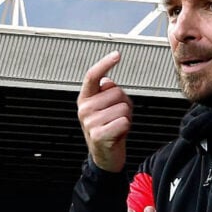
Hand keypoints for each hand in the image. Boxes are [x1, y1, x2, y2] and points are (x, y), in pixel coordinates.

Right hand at [77, 51, 131, 172]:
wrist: (106, 156)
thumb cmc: (109, 129)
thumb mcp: (107, 108)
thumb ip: (109, 93)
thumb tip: (108, 82)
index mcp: (85, 98)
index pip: (93, 76)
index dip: (105, 64)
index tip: (116, 55)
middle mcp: (84, 108)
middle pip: (117, 92)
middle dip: (124, 104)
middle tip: (117, 117)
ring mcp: (90, 122)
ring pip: (123, 108)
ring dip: (126, 117)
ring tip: (117, 126)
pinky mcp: (98, 135)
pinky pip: (124, 122)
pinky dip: (126, 128)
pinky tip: (118, 134)